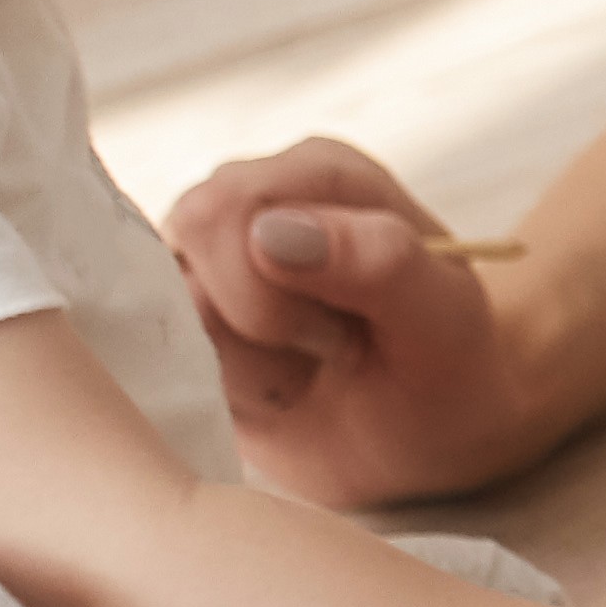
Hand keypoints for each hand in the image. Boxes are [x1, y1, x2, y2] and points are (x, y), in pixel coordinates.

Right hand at [164, 140, 546, 508]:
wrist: (429, 433)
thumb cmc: (447, 365)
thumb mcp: (442, 318)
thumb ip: (378, 261)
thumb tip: (270, 231)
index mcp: (323, 172)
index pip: (234, 205)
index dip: (276, 290)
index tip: (348, 331)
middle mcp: (253, 199)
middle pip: (190, 240)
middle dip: (258, 323)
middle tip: (330, 348)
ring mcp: (208, 258)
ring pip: (170, 305)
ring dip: (244, 365)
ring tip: (308, 370)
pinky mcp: (183, 315)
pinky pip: (158, 352)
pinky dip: (220, 389)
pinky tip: (275, 391)